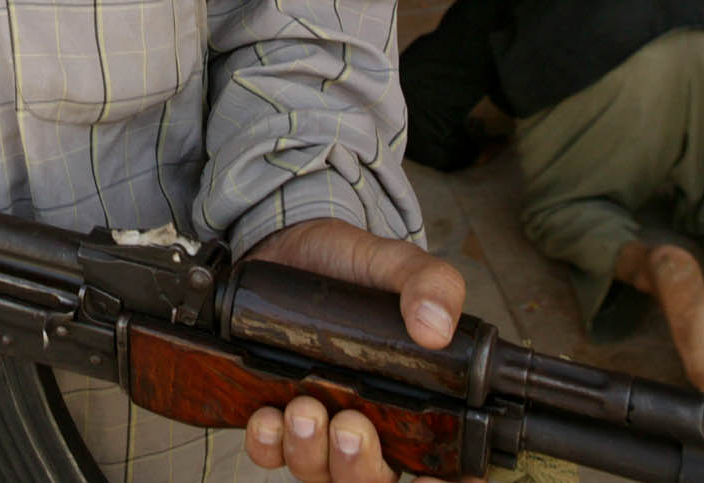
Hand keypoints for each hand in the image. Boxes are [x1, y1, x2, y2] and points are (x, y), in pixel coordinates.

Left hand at [240, 219, 468, 482]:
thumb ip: (429, 284)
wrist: (289, 243)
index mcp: (412, 398)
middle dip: (358, 466)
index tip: (428, 478)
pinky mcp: (273, 410)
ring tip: (304, 409)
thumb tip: (436, 329)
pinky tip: (266, 416)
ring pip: (319, 472)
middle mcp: (367, 422)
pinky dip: (267, 444)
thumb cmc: (351, 264)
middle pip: (371, 479)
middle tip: (348, 425)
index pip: (437, 468)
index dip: (436, 482)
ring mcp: (318, 422)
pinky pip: (270, 454)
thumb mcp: (396, 264)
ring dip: (309, 451)